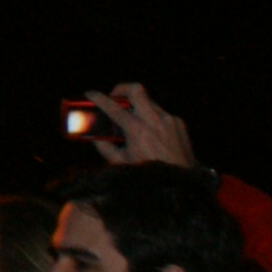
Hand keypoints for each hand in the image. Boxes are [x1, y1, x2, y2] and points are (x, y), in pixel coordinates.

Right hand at [82, 83, 197, 169]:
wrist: (181, 182)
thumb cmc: (150, 174)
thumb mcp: (121, 163)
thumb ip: (105, 147)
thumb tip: (95, 137)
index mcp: (137, 130)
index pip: (113, 107)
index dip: (98, 98)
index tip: (90, 94)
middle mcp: (154, 120)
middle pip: (136, 90)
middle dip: (121, 89)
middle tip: (115, 97)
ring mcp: (169, 120)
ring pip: (149, 102)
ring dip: (138, 106)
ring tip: (133, 119)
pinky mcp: (179, 123)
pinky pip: (162, 113)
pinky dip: (153, 118)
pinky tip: (151, 131)